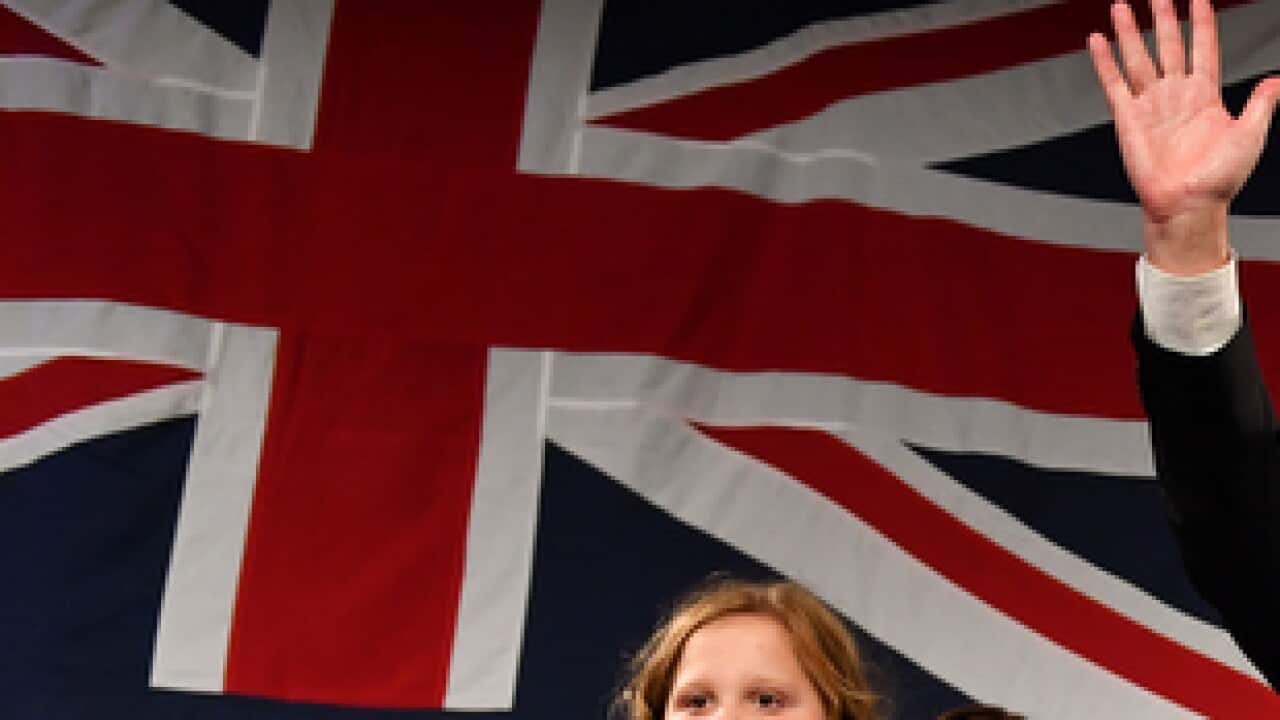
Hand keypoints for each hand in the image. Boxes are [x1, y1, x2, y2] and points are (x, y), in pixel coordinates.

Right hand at [1088, 0, 1279, 273]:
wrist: (1187, 205)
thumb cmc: (1220, 179)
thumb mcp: (1250, 135)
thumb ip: (1260, 105)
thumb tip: (1274, 79)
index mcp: (1206, 96)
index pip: (1203, 48)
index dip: (1202, 22)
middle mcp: (1176, 95)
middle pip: (1169, 45)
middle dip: (1164, 17)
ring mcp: (1150, 104)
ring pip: (1138, 57)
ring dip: (1130, 31)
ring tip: (1122, 5)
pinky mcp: (1127, 118)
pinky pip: (1113, 83)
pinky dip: (1104, 61)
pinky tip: (1097, 40)